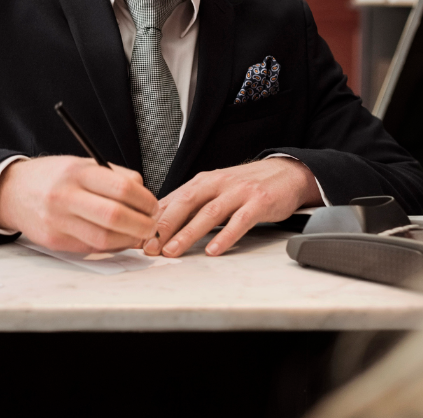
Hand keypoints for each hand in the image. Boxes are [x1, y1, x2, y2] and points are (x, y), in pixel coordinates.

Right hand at [0, 156, 158, 252]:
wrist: (12, 191)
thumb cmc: (53, 177)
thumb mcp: (82, 164)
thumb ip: (114, 176)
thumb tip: (144, 194)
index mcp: (77, 172)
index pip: (122, 188)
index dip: (145, 200)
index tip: (153, 206)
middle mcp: (66, 196)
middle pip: (115, 216)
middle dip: (142, 225)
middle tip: (151, 225)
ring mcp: (58, 221)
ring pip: (105, 238)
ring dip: (129, 240)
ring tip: (137, 234)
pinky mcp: (55, 241)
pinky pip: (91, 247)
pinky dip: (110, 245)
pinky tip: (117, 239)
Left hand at [143, 158, 320, 257]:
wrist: (285, 173)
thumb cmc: (245, 185)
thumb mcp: (215, 189)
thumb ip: (192, 204)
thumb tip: (161, 223)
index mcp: (203, 181)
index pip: (172, 200)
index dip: (152, 218)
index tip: (137, 237)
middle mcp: (217, 183)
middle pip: (184, 204)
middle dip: (164, 226)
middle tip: (149, 247)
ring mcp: (238, 192)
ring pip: (208, 213)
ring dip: (188, 234)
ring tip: (173, 251)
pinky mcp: (259, 202)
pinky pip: (239, 221)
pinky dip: (225, 236)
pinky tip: (214, 251)